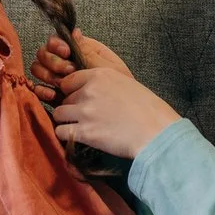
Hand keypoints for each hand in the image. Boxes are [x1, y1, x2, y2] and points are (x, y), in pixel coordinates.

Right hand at [29, 31, 131, 102]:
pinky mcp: (54, 94)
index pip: (57, 40)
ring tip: (60, 84)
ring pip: (38, 68)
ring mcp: (58, 78)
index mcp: (80, 50)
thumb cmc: (120, 87)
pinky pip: (39, 88)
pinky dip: (41, 90)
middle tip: (68, 70)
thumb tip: (74, 32)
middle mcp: (66, 61)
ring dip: (46, 74)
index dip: (57, 44)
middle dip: (53, 61)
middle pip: (43, 53)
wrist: (121, 113)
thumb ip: (88, 52)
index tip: (66, 53)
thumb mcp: (107, 67)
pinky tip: (52, 95)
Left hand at [48, 63, 178, 160]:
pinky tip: (77, 138)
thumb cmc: (149, 110)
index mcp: (100, 75)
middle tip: (84, 117)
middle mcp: (89, 90)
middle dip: (71, 108)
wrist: (156, 132)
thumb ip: (106, 84)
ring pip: (59, 114)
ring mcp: (85, 112)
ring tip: (77, 128)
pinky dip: (65, 136)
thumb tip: (94, 91)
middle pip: (65, 98)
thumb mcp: (127, 84)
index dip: (72, 91)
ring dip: (65, 121)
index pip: (69, 80)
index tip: (79, 100)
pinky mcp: (84, 132)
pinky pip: (61, 132)